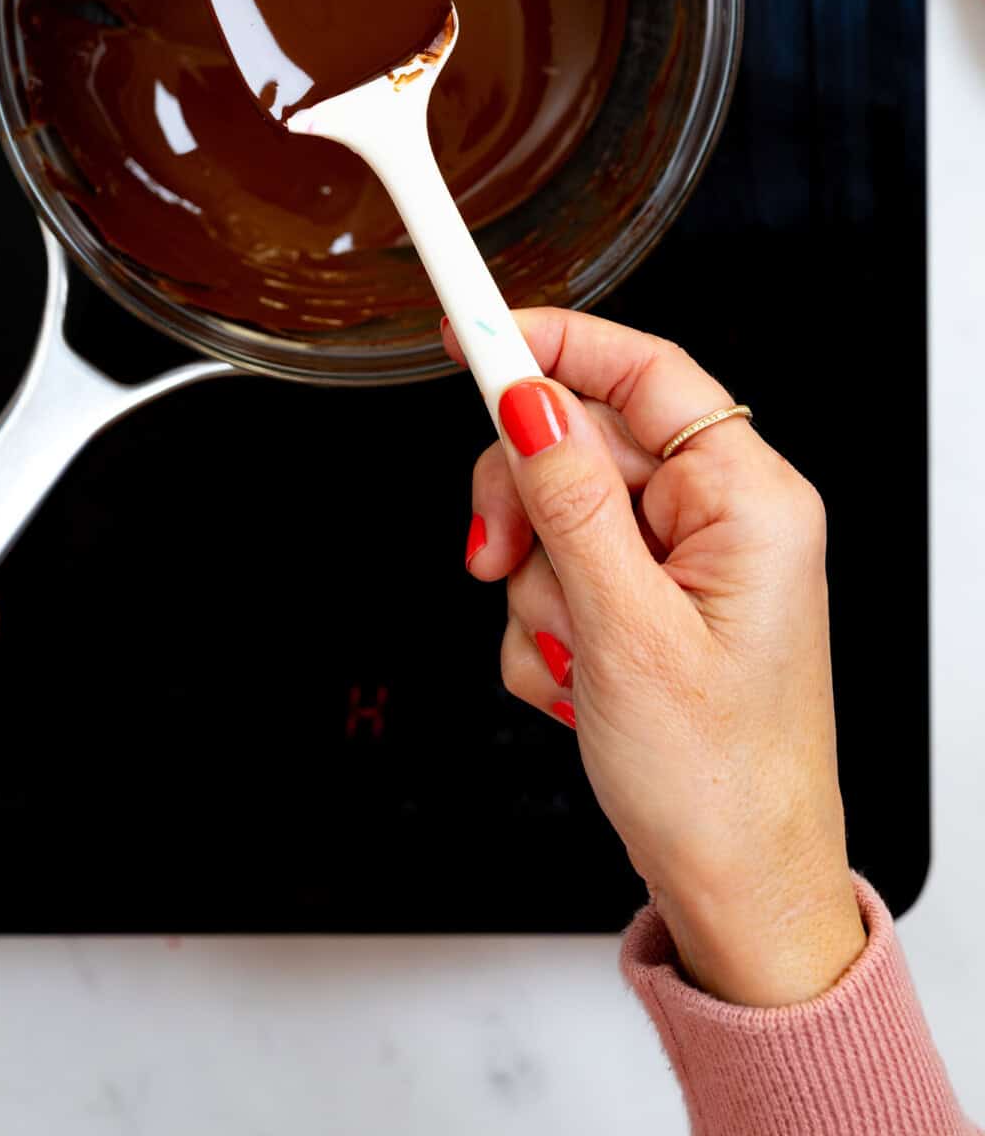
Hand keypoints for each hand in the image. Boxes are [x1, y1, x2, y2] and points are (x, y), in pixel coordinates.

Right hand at [451, 309, 865, 1007]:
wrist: (734, 890)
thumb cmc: (718, 782)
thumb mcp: (626, 631)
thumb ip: (571, 502)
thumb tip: (529, 398)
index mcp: (748, 502)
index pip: (644, 372)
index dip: (553, 342)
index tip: (473, 331)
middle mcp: (721, 519)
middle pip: (582, 443)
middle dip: (527, 509)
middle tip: (498, 560)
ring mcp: (682, 562)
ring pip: (558, 513)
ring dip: (536, 588)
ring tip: (568, 659)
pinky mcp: (648, 603)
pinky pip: (560, 573)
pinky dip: (544, 627)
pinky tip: (574, 682)